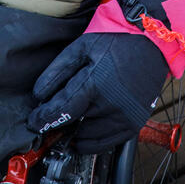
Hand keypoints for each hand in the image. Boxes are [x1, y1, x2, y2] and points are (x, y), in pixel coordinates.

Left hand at [28, 31, 166, 152]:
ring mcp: (125, 117)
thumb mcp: (81, 47)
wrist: (151, 41)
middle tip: (62, 108)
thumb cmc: (115, 40)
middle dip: (63, 120)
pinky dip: (95, 137)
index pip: (62, 111)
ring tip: (80, 111)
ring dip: (79, 129)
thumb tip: (39, 96)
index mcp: (95, 82)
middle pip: (74, 125)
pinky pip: (107, 144)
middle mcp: (111, 104)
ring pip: (89, 138)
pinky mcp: (134, 124)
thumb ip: (58, 71)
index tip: (34, 122)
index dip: (43, 119)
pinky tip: (92, 121)